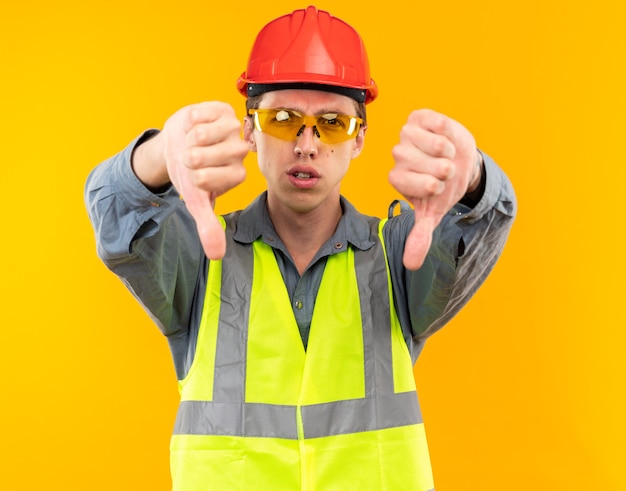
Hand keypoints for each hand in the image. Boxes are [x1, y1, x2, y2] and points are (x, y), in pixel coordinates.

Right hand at [162, 101, 248, 258]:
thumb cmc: (188, 175)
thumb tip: (216, 256)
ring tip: (191, 142)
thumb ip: (208, 226)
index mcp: (236, 174)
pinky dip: (191, 121)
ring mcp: (233, 128)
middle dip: (193, 158)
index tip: (195, 177)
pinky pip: (203, 114)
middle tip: (191, 158)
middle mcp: (240, 151)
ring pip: (209, 134)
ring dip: (191, 139)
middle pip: (213, 155)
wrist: (176, 145)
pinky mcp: (222, 109)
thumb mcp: (196, 202)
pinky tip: (193, 126)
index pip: (217, 177)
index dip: (198, 176)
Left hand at [389, 109, 479, 269]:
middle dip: (438, 169)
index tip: (437, 187)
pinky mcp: (420, 117)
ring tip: (449, 155)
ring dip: (445, 151)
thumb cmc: (444, 188)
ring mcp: (407, 134)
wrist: (462, 162)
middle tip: (446, 171)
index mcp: (397, 177)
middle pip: (409, 160)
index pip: (401, 179)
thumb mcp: (433, 212)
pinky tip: (447, 137)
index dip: (426, 184)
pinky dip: (445, 131)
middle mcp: (398, 155)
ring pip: (425, 142)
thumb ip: (421, 235)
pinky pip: (432, 121)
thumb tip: (411, 266)